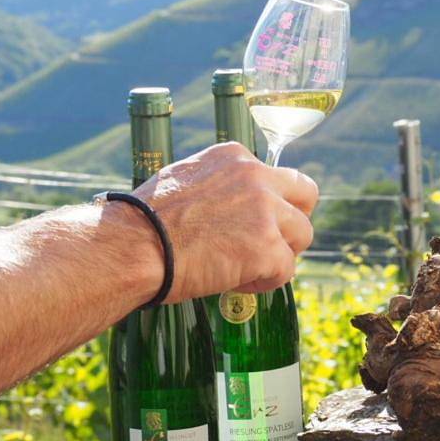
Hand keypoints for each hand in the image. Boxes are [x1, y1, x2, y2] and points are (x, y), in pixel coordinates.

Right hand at [129, 143, 317, 301]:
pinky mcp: (268, 247)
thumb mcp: (184, 180)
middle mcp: (256, 177)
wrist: (133, 248)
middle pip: (306, 195)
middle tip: (272, 242)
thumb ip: (218, 186)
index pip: (276, 176)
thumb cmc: (145, 222)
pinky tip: (236, 283)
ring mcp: (266, 212)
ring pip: (303, 234)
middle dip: (294, 220)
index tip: (247, 223)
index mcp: (235, 157)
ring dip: (280, 254)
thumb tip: (229, 206)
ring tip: (246, 268)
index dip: (268, 204)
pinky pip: (286, 269)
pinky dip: (265, 282)